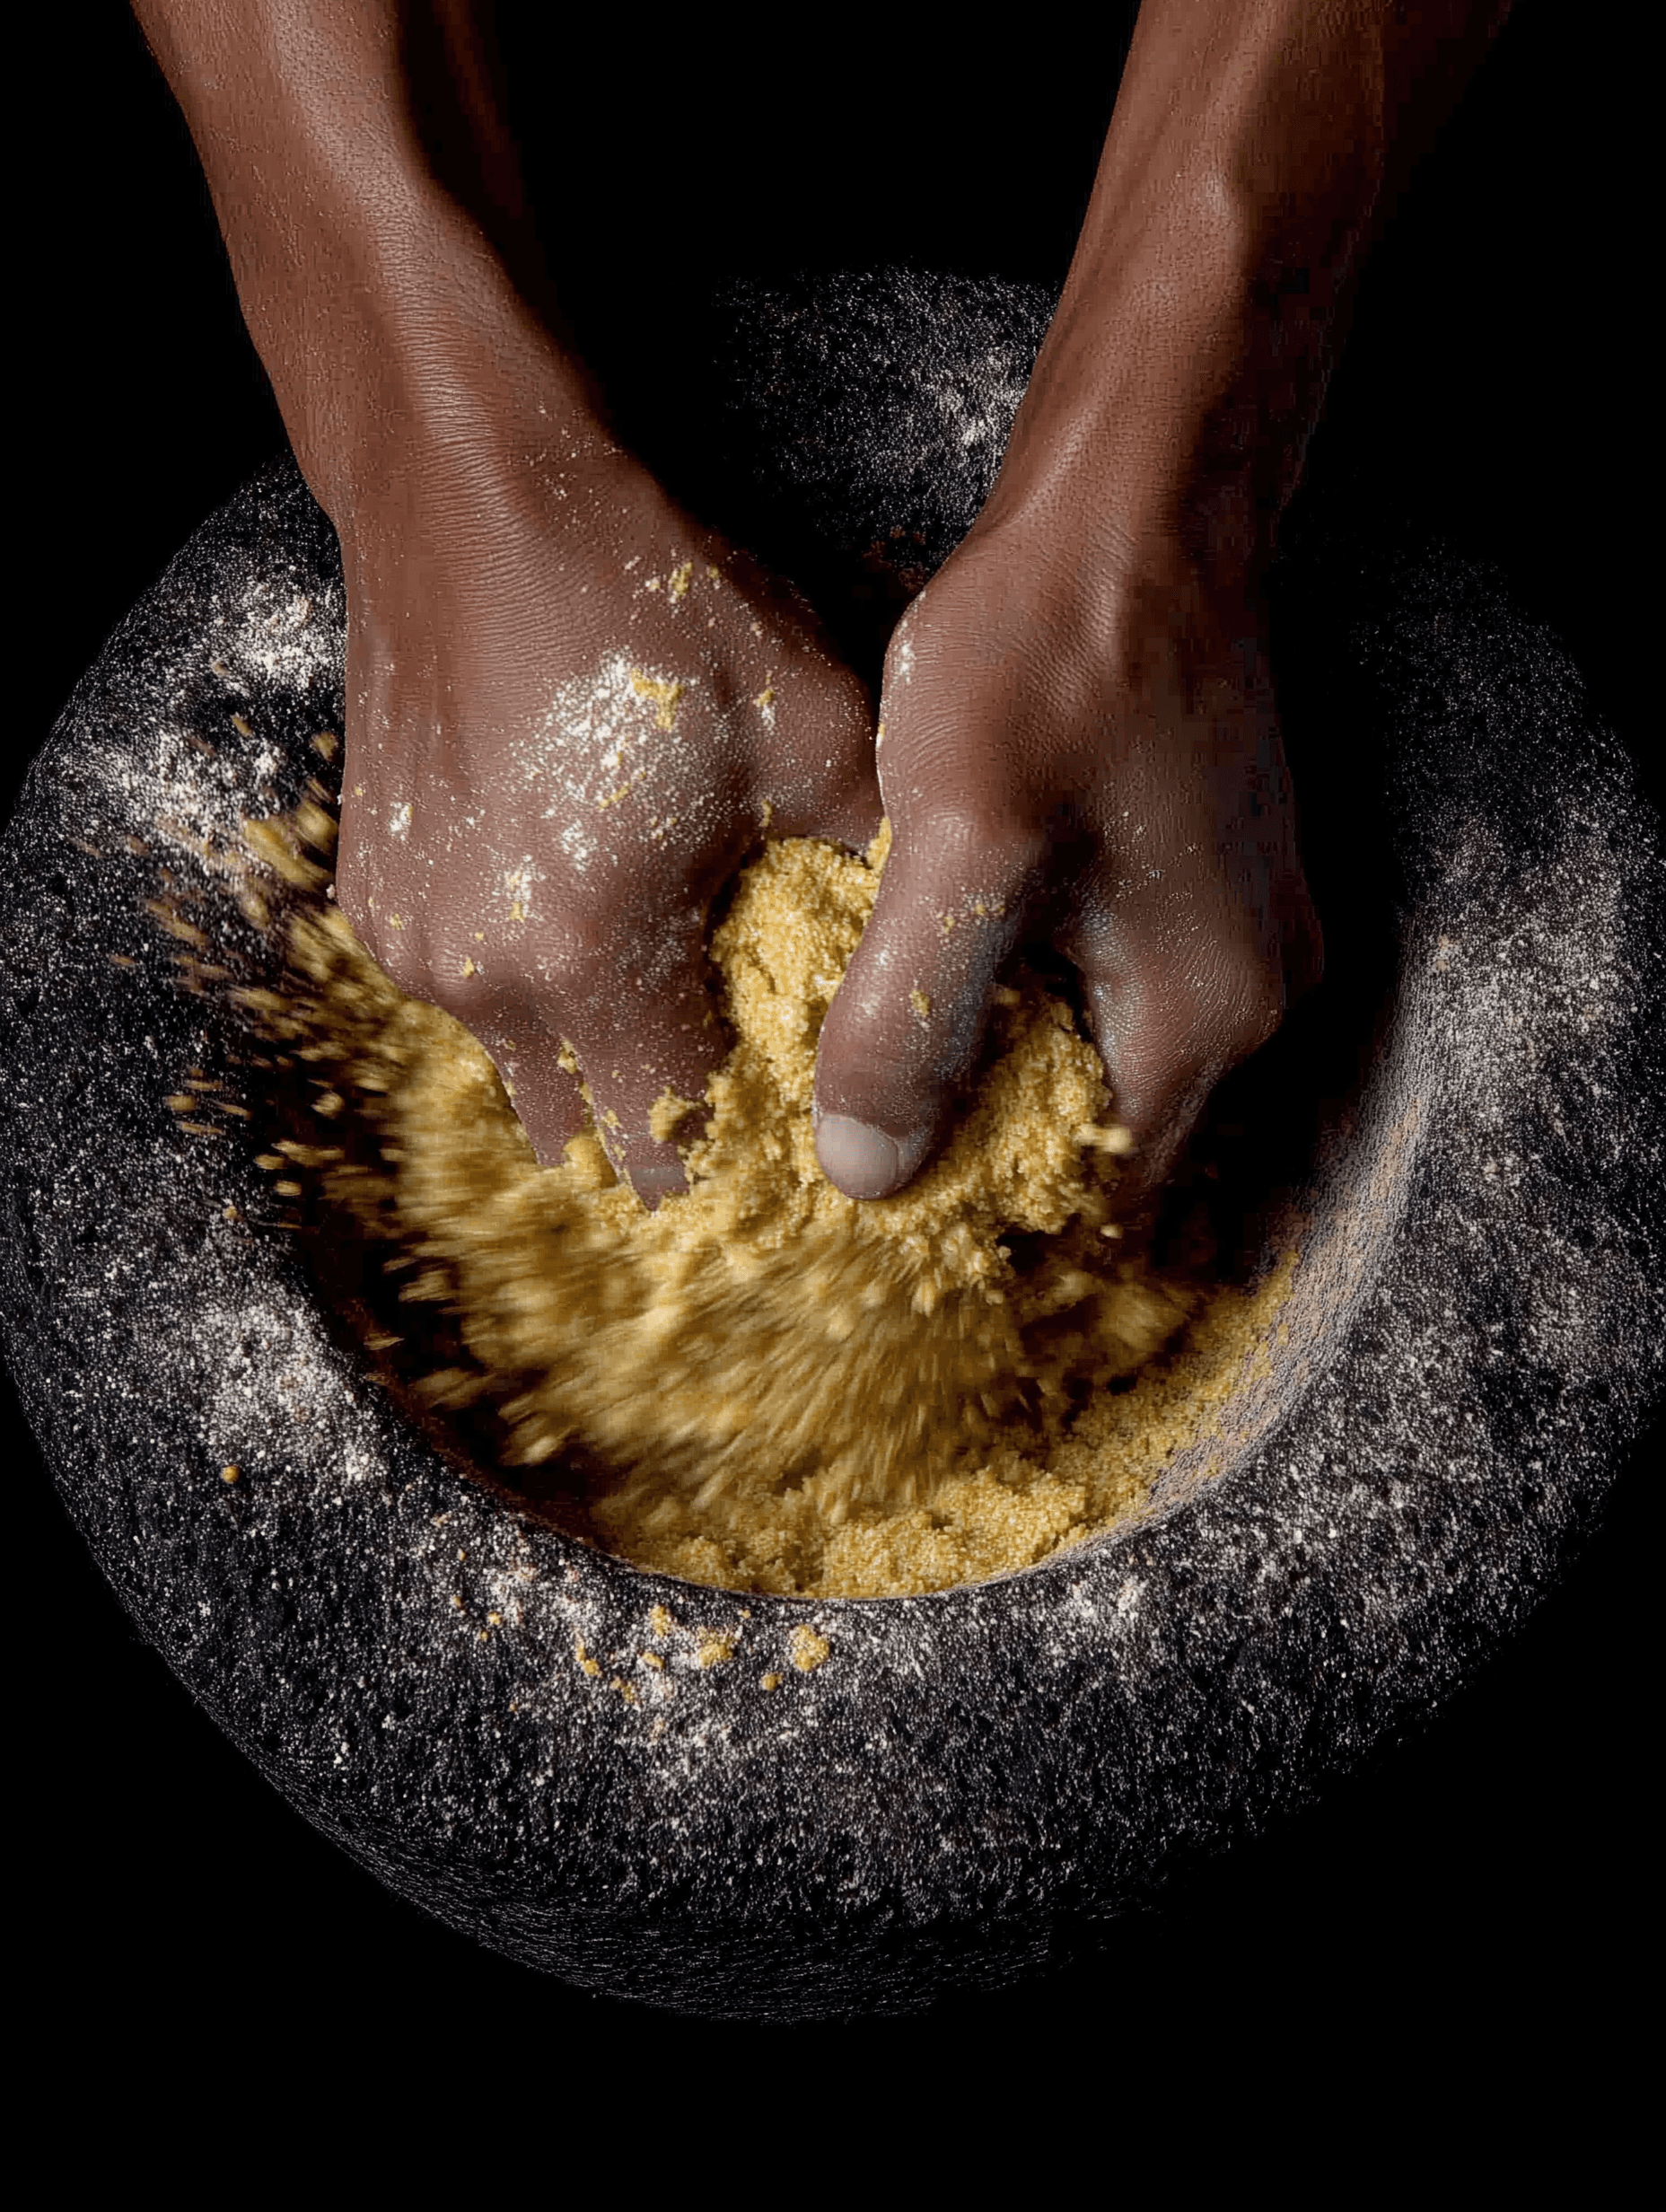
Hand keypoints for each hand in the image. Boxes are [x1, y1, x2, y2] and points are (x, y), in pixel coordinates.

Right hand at [333, 432, 877, 1199]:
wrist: (469, 493)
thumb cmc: (645, 602)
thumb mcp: (813, 731)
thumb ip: (877, 877)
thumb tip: (929, 970)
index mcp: (587, 957)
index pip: (674, 1156)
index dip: (747, 1165)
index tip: (799, 1138)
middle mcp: (480, 977)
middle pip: (590, 1137)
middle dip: (671, 1127)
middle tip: (745, 1071)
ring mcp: (412, 943)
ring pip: (524, 1069)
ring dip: (600, 1056)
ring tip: (671, 984)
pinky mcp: (373, 899)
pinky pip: (468, 995)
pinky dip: (535, 987)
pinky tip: (588, 908)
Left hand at [812, 517, 1320, 1205]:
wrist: (1138, 506)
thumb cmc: (1057, 656)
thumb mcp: (960, 842)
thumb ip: (912, 1017)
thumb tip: (865, 1174)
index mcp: (1204, 1016)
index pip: (1093, 1200)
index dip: (981, 1220)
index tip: (872, 1216)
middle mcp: (1251, 996)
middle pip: (1100, 1140)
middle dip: (984, 1152)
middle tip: (853, 1144)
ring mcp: (1240, 935)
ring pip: (1100, 1064)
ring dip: (999, 1075)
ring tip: (879, 1063)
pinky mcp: (1204, 880)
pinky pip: (1110, 992)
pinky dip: (1027, 1006)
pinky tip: (941, 972)